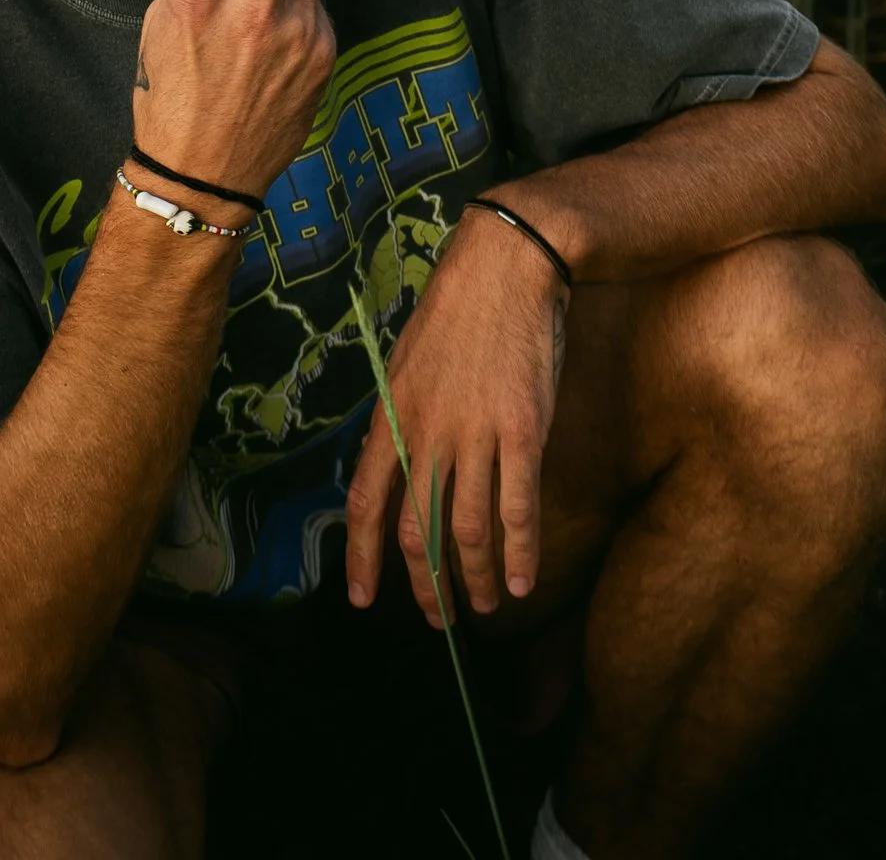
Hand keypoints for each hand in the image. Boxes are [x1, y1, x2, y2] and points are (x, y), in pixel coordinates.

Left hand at [344, 206, 567, 624]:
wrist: (509, 265)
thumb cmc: (460, 309)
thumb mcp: (410, 360)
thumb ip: (405, 416)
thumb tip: (402, 465)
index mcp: (391, 412)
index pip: (365, 500)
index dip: (362, 556)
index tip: (363, 598)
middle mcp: (427, 430)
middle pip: (416, 528)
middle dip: (424, 584)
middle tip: (436, 619)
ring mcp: (475, 432)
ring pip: (467, 528)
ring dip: (475, 578)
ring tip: (485, 606)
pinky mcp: (523, 430)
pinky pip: (518, 507)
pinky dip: (521, 552)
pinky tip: (524, 580)